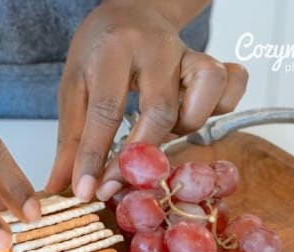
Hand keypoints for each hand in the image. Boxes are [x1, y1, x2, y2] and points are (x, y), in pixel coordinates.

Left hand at [45, 0, 247, 201]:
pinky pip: (233, 84)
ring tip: (162, 132)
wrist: (131, 11)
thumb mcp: (74, 88)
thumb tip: (61, 188)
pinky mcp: (212, 60)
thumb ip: (70, 140)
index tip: (89, 191)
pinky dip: (221, 106)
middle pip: (159, 111)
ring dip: (185, 126)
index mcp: (113, 51)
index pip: (106, 111)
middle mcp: (155, 49)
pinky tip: (194, 114)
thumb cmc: (100, 53)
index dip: (96, 157)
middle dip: (140, 156)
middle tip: (121, 184)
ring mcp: (189, 52)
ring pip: (205, 95)